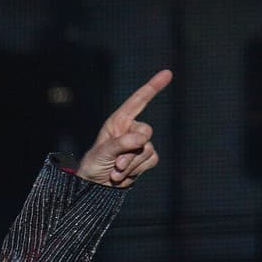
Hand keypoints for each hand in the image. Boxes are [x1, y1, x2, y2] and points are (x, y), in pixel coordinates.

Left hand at [76, 69, 171, 187]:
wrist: (95, 187)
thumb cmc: (93, 165)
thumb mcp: (102, 153)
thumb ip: (121, 143)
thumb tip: (143, 139)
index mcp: (118, 122)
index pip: (138, 101)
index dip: (153, 87)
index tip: (168, 73)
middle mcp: (130, 130)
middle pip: (146, 132)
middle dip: (131, 151)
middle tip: (115, 164)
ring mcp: (139, 145)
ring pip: (148, 150)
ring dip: (130, 165)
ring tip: (115, 172)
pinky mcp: (145, 159)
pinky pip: (152, 161)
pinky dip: (137, 171)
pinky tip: (123, 176)